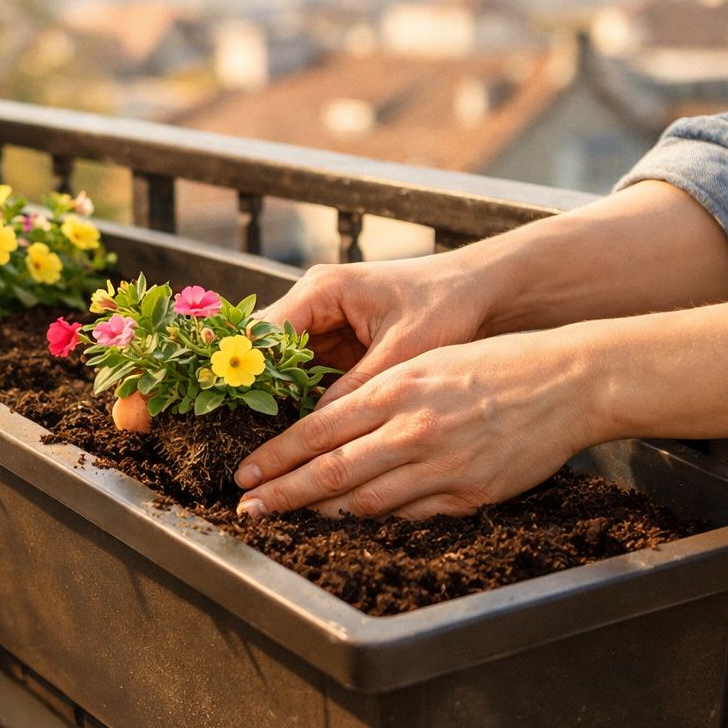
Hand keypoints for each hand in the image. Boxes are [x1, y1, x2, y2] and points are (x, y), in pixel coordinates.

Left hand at [233, 329, 594, 518]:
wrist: (567, 380)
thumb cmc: (492, 363)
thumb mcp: (424, 362)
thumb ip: (375, 394)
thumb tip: (324, 426)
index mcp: (395, 390)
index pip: (316, 431)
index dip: (275, 459)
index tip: (244, 477)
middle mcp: (412, 431)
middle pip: (329, 473)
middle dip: (282, 496)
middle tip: (247, 513)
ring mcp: (441, 468)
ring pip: (365, 503)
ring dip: (321, 515)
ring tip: (292, 520)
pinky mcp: (469, 495)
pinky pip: (410, 517)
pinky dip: (376, 522)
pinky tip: (352, 524)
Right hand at [259, 256, 494, 408]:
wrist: (481, 292)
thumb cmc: (446, 307)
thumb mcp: (402, 350)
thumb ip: (356, 387)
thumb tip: (315, 428)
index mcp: (322, 290)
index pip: (264, 333)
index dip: (252, 374)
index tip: (246, 414)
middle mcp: (314, 302)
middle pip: (266, 349)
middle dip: (262, 388)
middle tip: (252, 431)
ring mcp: (325, 322)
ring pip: (283, 364)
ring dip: (281, 396)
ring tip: (272, 437)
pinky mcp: (339, 341)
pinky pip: (308, 372)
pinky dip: (304, 397)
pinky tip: (302, 428)